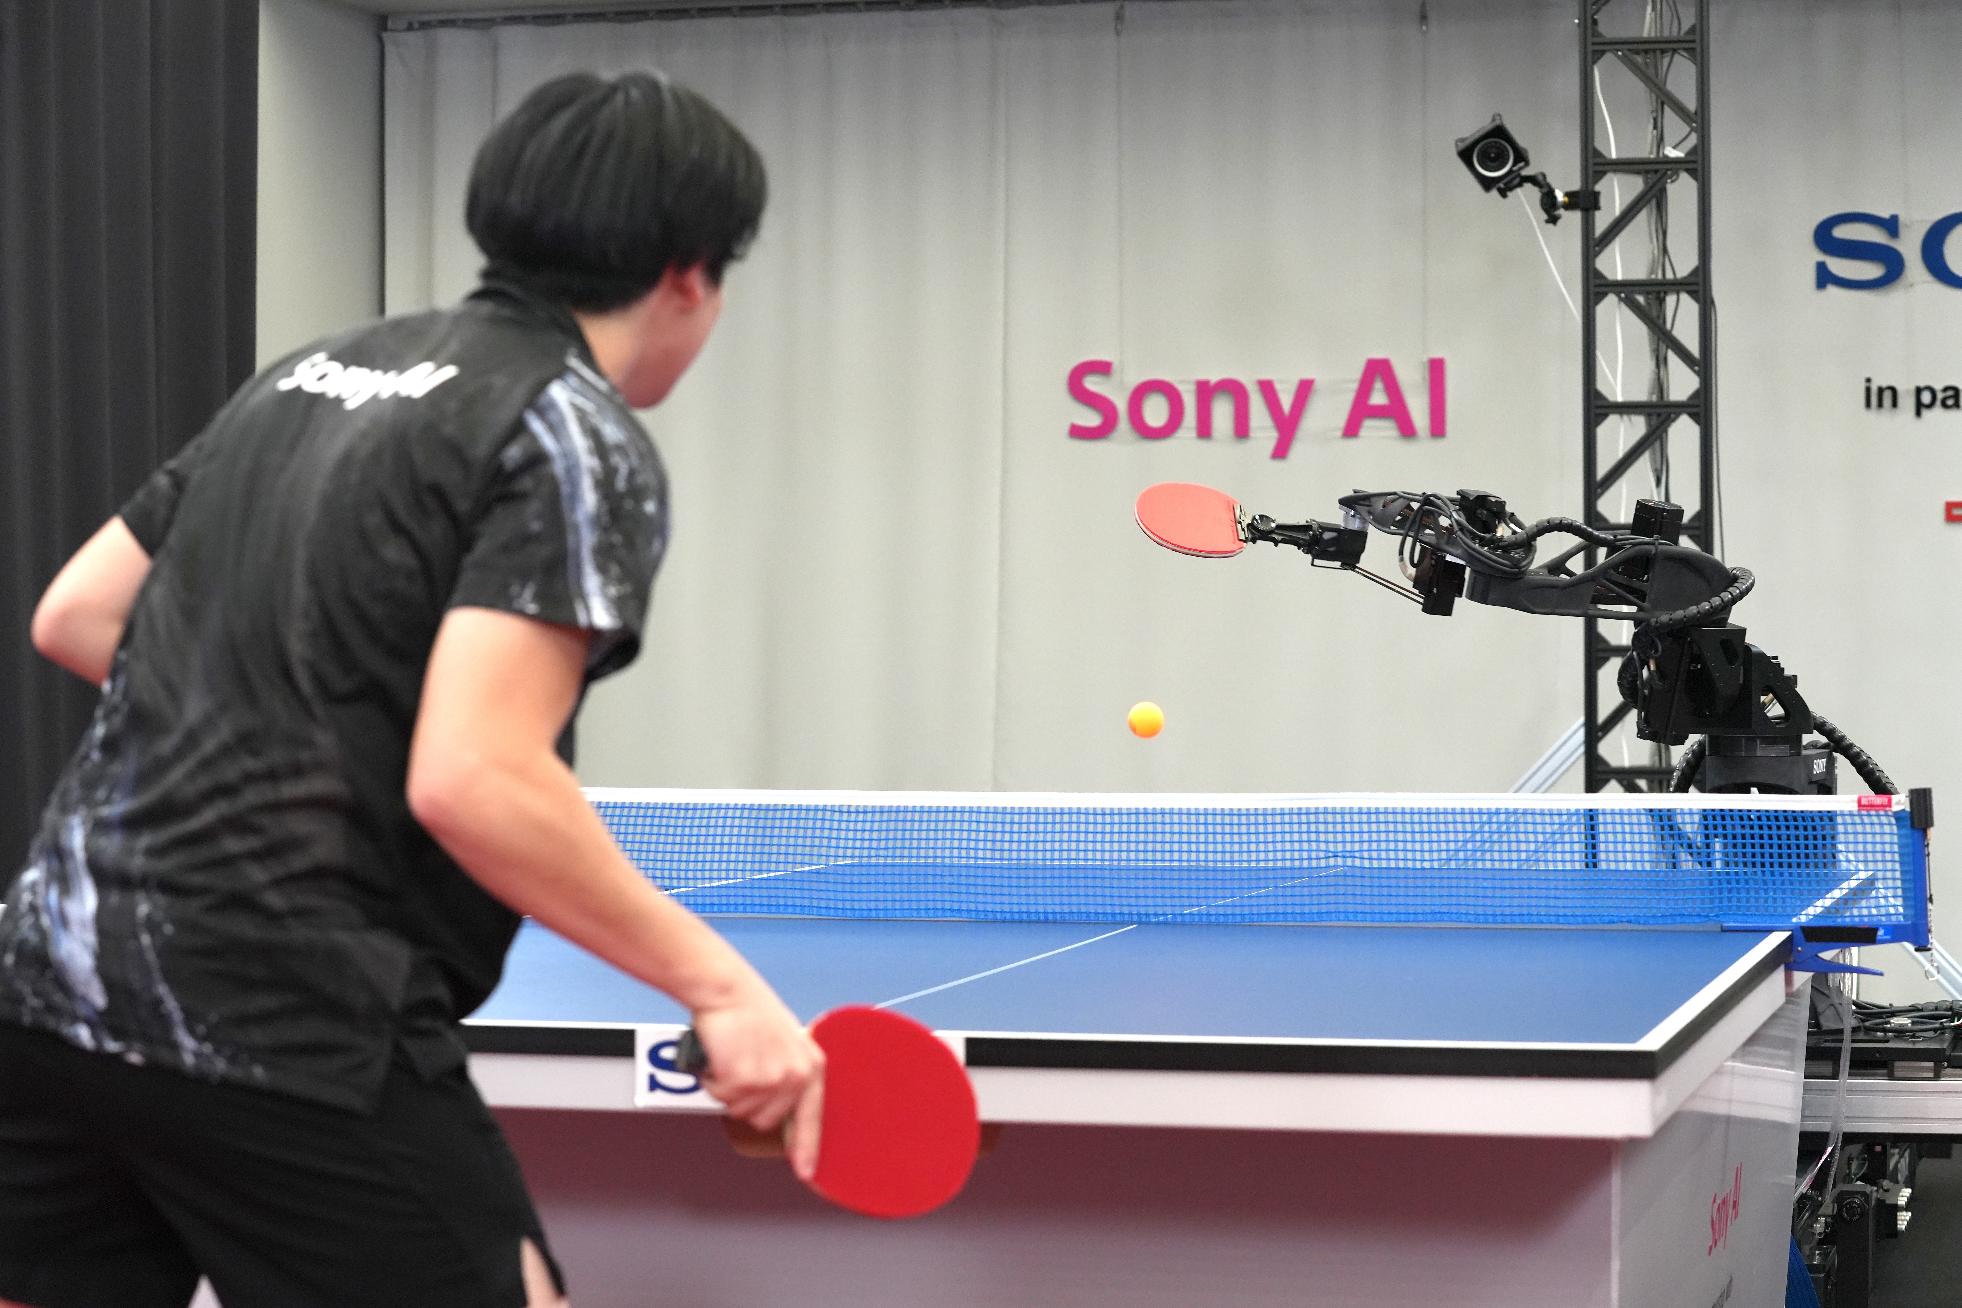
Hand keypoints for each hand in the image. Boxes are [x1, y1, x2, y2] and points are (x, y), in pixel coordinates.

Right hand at [690, 989, 825, 1178]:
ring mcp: (771, 1080)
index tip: (807, 1173)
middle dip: (749, 1100)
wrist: (727, 990)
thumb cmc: (749, 1011)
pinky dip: (713, 1081)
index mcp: (811, 1066)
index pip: (812, 1117)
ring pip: (741, 1112)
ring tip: (733, 1057)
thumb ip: (788, 1073)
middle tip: (743, 1066)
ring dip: (730, 1089)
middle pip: (767, 1120)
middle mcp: (796, 1076)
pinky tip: (720, 1057)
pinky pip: (720, 1098)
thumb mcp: (783, 1043)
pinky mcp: (744, 1080)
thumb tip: (781, 1106)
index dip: (808, 1148)